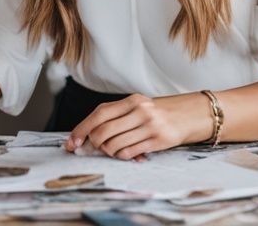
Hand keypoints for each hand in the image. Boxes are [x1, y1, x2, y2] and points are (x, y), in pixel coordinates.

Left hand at [64, 93, 211, 159]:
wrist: (186, 116)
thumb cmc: (155, 114)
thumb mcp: (136, 107)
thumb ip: (115, 116)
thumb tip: (86, 135)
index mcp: (131, 100)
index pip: (99, 114)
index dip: (82, 129)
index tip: (72, 142)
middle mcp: (139, 111)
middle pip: (103, 132)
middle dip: (95, 144)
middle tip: (97, 147)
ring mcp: (149, 126)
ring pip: (114, 145)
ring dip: (109, 152)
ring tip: (115, 149)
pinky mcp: (157, 140)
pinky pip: (128, 153)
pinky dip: (121, 156)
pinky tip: (127, 153)